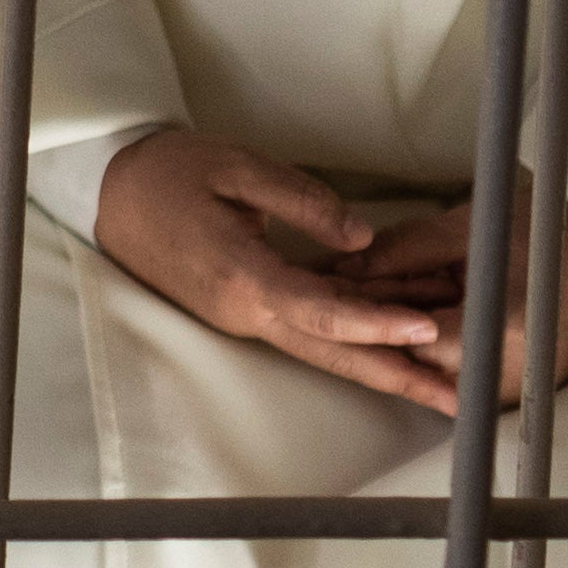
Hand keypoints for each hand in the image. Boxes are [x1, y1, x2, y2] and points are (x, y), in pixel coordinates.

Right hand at [82, 134, 476, 413]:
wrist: (110, 196)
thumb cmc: (169, 173)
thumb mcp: (235, 168)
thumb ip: (303, 201)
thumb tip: (363, 239)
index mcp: (243, 278)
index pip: (323, 312)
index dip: (377, 323)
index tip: (428, 330)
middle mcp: (247, 313)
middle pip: (334, 354)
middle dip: (398, 377)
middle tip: (457, 399)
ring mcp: (245, 319)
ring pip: (325, 352)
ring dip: (383, 368)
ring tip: (440, 386)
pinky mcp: (247, 313)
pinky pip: (308, 335)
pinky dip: (354, 345)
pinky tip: (390, 348)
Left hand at [339, 181, 567, 408]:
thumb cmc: (555, 228)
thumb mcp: (470, 229)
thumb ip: (402, 251)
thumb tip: (345, 267)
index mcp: (496, 328)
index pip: (401, 333)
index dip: (355, 309)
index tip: (316, 292)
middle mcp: (505, 372)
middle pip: (411, 358)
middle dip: (368, 326)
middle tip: (323, 296)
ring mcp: (515, 388)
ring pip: (432, 370)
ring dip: (397, 337)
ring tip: (356, 301)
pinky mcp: (519, 390)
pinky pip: (460, 374)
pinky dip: (431, 345)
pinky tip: (411, 314)